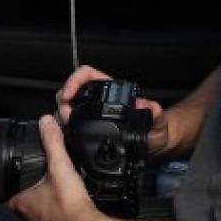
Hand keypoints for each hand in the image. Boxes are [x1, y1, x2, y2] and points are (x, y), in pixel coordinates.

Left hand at [7, 115, 117, 220]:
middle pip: (17, 203)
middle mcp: (26, 219)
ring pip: (32, 214)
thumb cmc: (71, 206)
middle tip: (33, 182)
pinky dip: (53, 213)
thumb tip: (47, 123)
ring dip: (38, 204)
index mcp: (20, 204)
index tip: (12, 176)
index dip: (6, 184)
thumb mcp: (61, 167)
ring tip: (48, 192)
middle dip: (24, 193)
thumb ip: (53, 143)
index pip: (3, 193)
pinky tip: (63, 206)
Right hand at [56, 65, 172, 156]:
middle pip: (73, 90)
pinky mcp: (89, 128)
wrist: (154, 146)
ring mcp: (92, 114)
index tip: (69, 93)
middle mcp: (100, 100)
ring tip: (64, 125)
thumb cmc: (156, 130)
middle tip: (65, 114)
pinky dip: (65, 127)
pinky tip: (66, 135)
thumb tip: (145, 104)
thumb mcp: (158, 121)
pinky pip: (71, 124)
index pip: (88, 75)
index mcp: (113, 92)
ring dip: (62, 114)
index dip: (75, 80)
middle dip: (63, 99)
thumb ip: (155, 112)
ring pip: (68, 106)